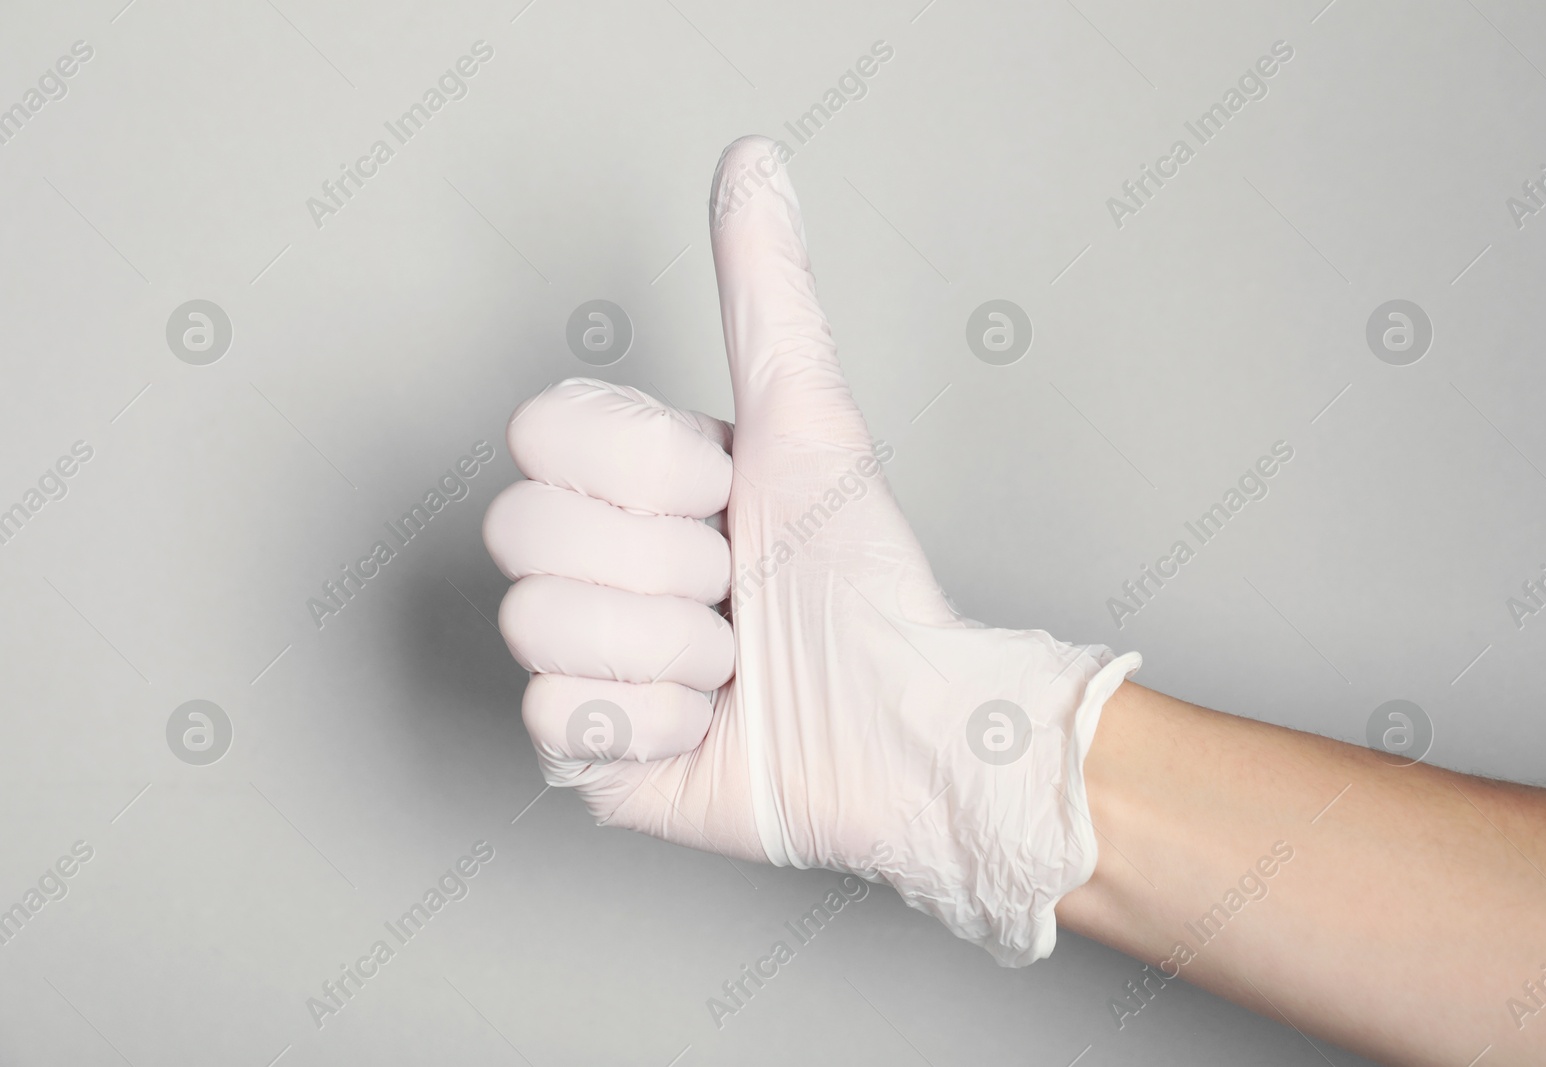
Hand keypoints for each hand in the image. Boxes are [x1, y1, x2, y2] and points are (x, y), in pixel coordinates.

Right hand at [482, 136, 1138, 964]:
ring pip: (537, 625)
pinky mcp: (581, 750)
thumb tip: (751, 160)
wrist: (901, 726)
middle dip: (664, 564)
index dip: (641, 468)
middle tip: (732, 586)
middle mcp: (587, 561)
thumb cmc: (861, 580)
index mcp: (624, 480)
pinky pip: (560, 717)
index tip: (722, 493)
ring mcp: (577, 656)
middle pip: (522, 529)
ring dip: (672, 648)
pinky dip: (659, 723)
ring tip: (732, 661)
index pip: (539, 433)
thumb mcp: (806, 421)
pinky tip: (708, 723)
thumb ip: (763, 294)